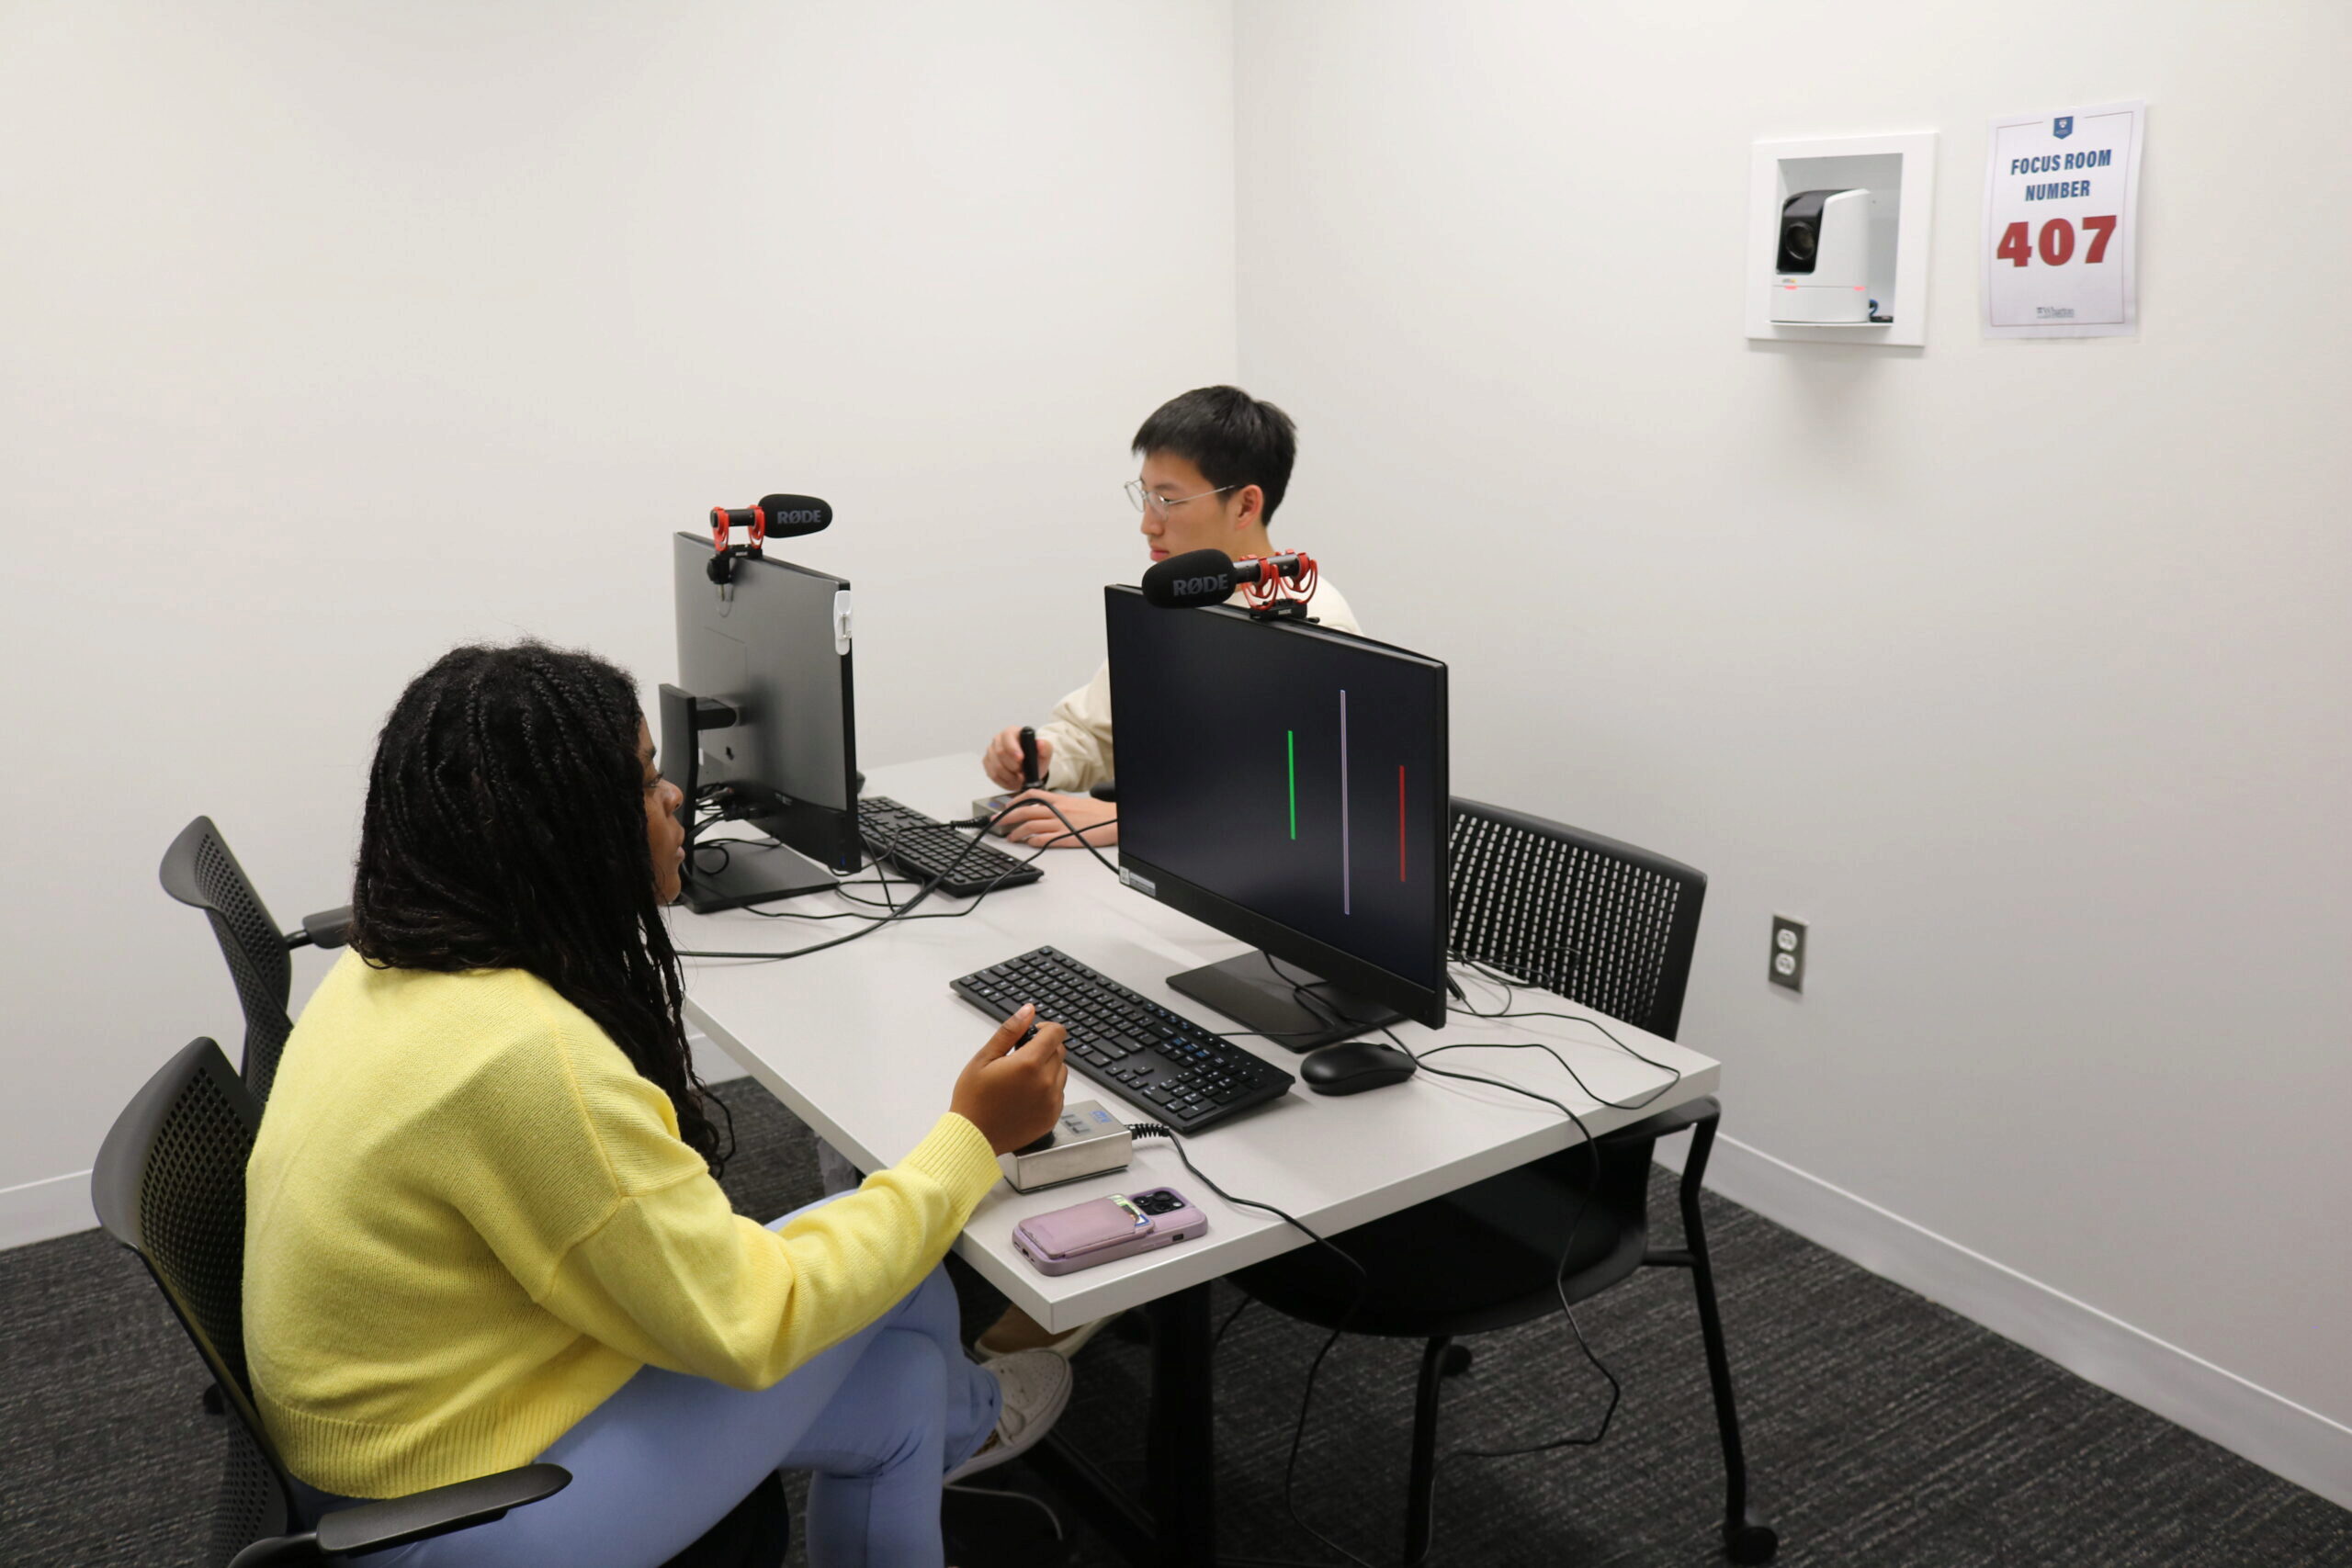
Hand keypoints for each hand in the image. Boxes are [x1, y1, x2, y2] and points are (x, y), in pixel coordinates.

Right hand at [950, 1004, 1068, 1154]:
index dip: (1046, 1028)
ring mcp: (1052, 1101)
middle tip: (1020, 1058)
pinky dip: (1048, 1089)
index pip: (1056, 1033)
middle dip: (1045, 1048)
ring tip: (1022, 1079)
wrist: (973, 1137)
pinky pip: (1059, 1093)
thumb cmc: (973, 1098)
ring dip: (1048, 1068)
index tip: (1034, 1034)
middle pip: (1060, 1051)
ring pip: (1061, 1072)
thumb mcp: (984, 1058)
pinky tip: (1026, 1095)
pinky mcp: (1052, 1116)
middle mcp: (1046, 1082)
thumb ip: (1010, 1031)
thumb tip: (1028, 1011)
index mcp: (1029, 1064)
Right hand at [982, 726, 1053, 791]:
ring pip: (996, 766)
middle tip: (1023, 774)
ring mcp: (991, 751)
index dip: (1013, 748)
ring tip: (1019, 779)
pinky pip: (993, 774)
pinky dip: (1004, 781)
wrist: (1029, 769)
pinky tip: (1012, 781)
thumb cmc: (1035, 758)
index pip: (1007, 736)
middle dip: (1013, 766)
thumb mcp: (1045, 753)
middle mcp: (998, 739)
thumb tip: (1040, 743)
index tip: (1021, 759)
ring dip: (1010, 776)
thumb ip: (1045, 748)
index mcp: (1012, 732)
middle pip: (1000, 753)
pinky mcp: (987, 762)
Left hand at [997, 790, 1116, 848]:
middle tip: (996, 822)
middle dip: (1006, 817)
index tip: (1006, 807)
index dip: (1015, 801)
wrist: (1114, 820)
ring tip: (1010, 838)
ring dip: (1016, 833)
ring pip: (1030, 826)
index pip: (1031, 795)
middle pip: (1024, 811)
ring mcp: (1060, 824)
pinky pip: (1044, 839)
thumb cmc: (1099, 813)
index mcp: (1059, 800)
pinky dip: (1033, 842)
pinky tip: (1028, 844)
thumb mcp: (1076, 802)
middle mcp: (1057, 810)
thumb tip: (1047, 809)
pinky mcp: (1066, 838)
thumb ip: (1060, 805)